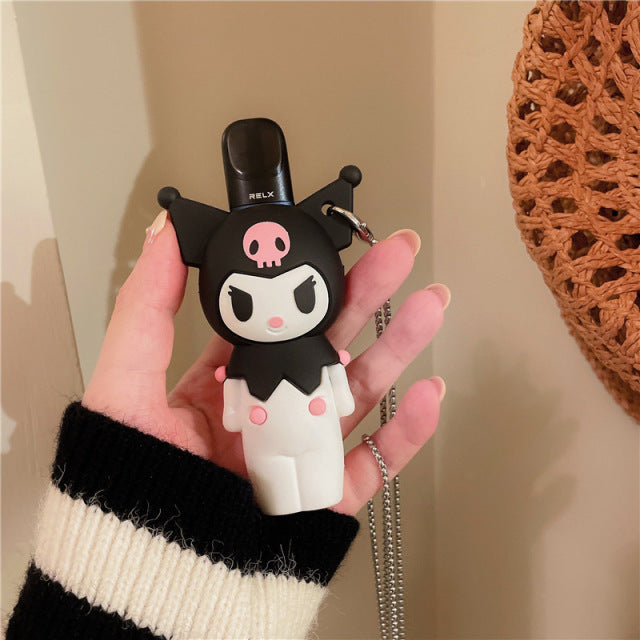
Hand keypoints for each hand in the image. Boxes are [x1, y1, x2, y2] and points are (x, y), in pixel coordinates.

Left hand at [83, 211, 447, 515]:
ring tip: (428, 307)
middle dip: (366, 299)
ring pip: (359, 394)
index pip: (274, 323)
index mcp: (224, 385)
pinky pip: (372, 463)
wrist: (149, 573)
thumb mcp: (127, 381)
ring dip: (397, 349)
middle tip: (396, 256)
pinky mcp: (322, 497)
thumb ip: (146, 307)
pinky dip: (404, 433)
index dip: (304, 283)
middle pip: (327, 346)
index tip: (328, 249)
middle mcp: (266, 412)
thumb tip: (164, 237)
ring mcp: (299, 452)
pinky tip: (426, 394)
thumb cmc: (128, 482)